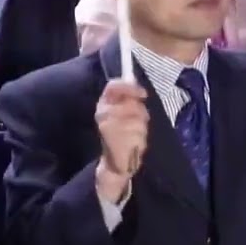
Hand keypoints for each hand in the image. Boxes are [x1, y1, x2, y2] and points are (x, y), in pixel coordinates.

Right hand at [94, 79, 147, 198]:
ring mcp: (109, 128)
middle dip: (140, 112)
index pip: (113, 86)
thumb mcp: (121, 113)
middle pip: (131, 103)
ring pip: (138, 118)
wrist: (115, 163)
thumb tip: (134, 81)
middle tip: (138, 122)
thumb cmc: (120, 134)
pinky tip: (134, 144)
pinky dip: (141, 138)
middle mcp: (103, 114)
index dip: (130, 87)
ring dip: (141, 126)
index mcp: (103, 104)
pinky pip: (139, 133)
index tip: (143, 93)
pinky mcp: (116, 141)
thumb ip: (126, 97)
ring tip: (135, 134)